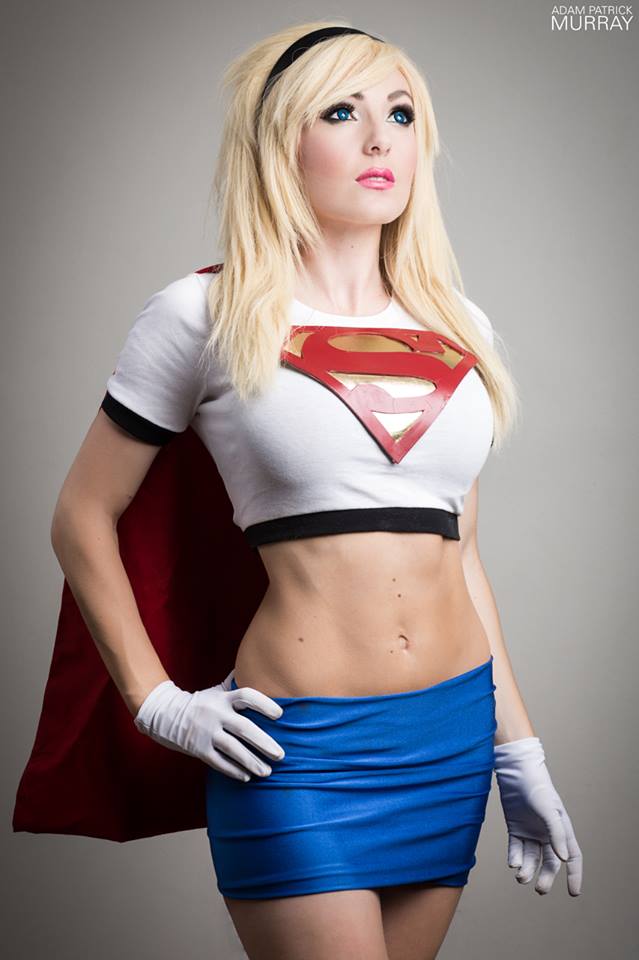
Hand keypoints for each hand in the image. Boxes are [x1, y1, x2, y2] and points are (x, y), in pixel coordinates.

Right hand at [133, 669, 285, 781]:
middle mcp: (216, 714)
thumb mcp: (216, 690)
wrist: (166, 715)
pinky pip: (219, 762)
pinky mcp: (199, 749)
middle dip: (264, 742)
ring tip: (268, 771)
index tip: (280, 714)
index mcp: (223, 698)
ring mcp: (206, 733)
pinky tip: (247, 777)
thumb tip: (256, 667)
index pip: (246, 696)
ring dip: (252, 762)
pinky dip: (233, 770)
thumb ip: (235, 683)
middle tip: (281, 755)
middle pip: (244, 728)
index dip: (264, 704)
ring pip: (233, 749)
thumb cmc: (200, 702)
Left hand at [494, 736, 582, 895]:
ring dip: (527, 869)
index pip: (572, 856)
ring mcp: (531, 831)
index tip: (573, 893)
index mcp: (561, 829)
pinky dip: (515, 858)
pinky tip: (513, 863)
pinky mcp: (515, 828)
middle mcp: (547, 833)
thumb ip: (556, 834)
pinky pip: (516, 849)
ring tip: (521, 877)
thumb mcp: (548, 810)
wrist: (515, 771)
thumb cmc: (537, 786)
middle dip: (546, 877)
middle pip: (550, 862)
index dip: (574, 875)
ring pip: (531, 858)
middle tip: (539, 889)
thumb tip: (563, 859)